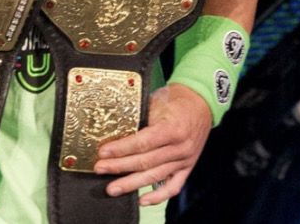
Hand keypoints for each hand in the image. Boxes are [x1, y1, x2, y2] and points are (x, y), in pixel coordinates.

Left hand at [93, 83, 211, 206]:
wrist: (199, 103)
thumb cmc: (175, 100)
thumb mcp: (157, 101)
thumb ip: (140, 117)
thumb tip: (115, 128)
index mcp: (172, 129)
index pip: (143, 143)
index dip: (121, 149)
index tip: (103, 152)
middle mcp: (180, 148)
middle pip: (145, 162)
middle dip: (120, 167)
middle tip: (100, 168)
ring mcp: (184, 161)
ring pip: (155, 176)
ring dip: (132, 184)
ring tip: (113, 188)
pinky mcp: (187, 168)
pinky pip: (172, 187)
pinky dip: (157, 196)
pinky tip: (141, 200)